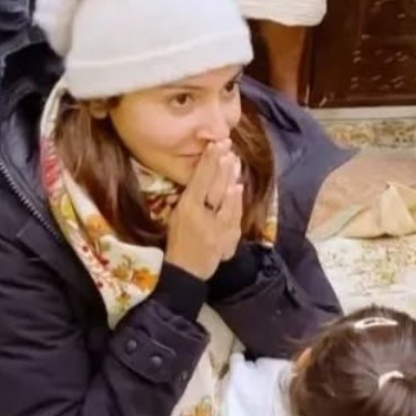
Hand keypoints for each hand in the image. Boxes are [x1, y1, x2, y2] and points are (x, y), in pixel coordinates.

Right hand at [163, 140, 240, 279]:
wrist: (185, 271)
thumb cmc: (178, 241)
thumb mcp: (177, 216)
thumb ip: (190, 198)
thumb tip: (204, 176)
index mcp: (186, 209)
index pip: (199, 180)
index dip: (208, 161)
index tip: (216, 144)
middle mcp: (201, 216)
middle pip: (214, 186)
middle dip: (222, 164)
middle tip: (228, 145)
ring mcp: (216, 227)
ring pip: (226, 198)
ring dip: (230, 177)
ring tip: (234, 160)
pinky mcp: (227, 238)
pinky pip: (234, 215)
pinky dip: (237, 201)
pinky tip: (238, 187)